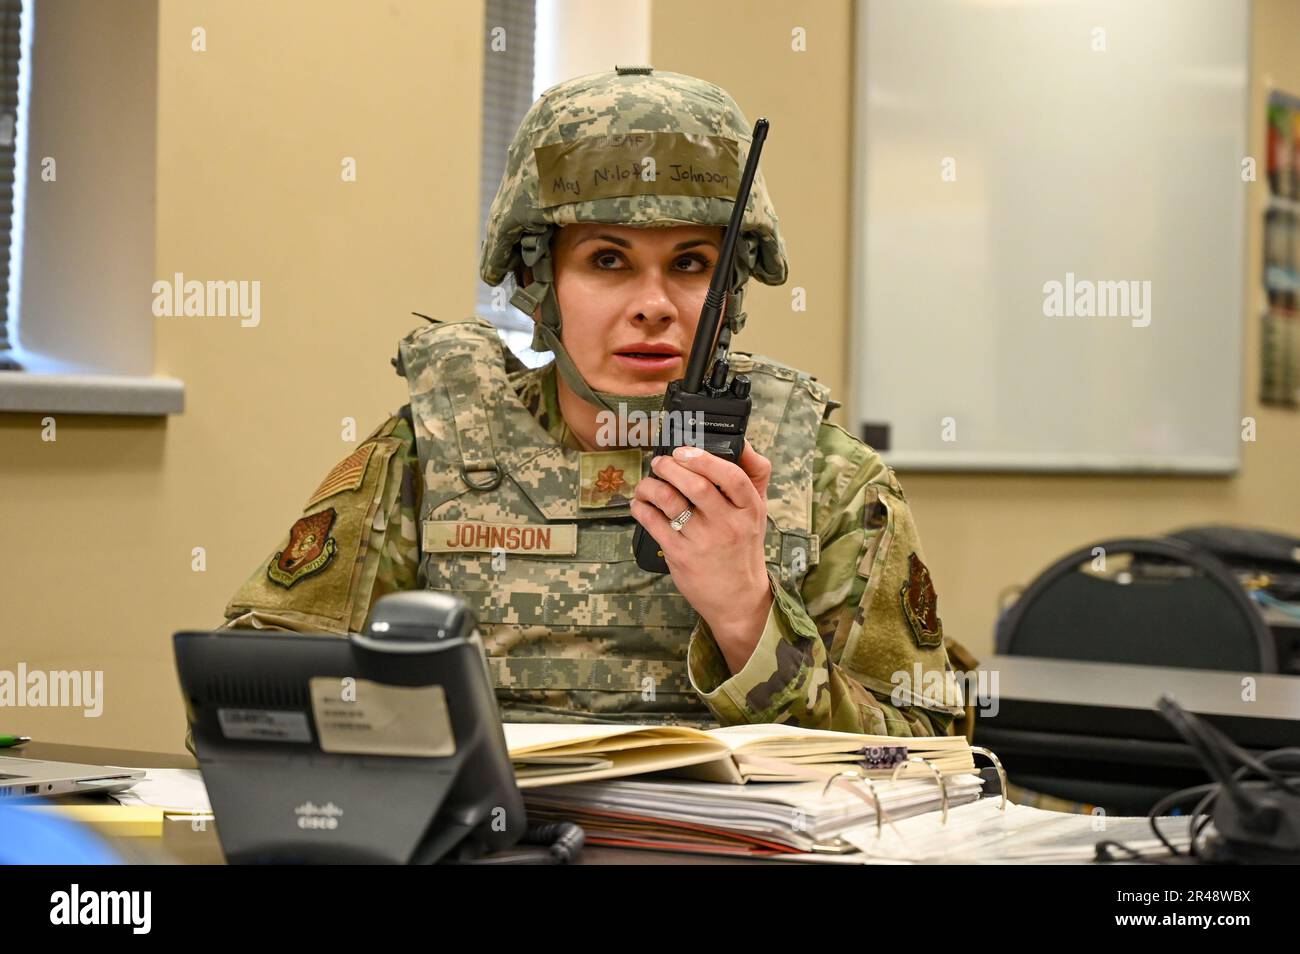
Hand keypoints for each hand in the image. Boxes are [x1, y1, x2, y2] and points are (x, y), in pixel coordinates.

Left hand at [631, 440, 773, 672]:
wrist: (738, 598)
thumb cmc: (743, 548)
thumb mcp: (758, 513)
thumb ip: (753, 476)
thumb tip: (741, 441)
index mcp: (749, 510)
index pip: (732, 477)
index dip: (704, 459)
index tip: (684, 452)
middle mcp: (727, 525)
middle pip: (696, 485)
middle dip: (670, 467)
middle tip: (660, 462)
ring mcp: (702, 541)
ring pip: (669, 501)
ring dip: (650, 486)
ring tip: (647, 483)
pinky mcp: (680, 556)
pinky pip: (653, 523)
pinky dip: (641, 508)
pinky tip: (640, 504)